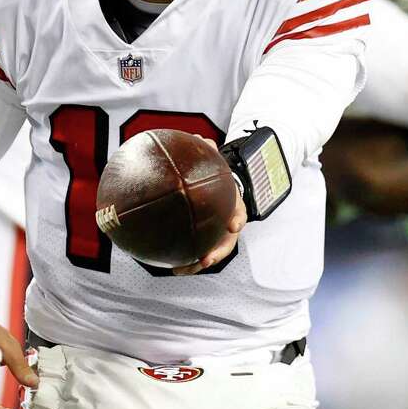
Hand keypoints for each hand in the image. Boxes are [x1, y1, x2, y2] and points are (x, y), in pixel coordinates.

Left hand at [174, 145, 246, 275]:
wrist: (219, 192)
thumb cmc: (216, 179)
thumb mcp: (215, 166)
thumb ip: (209, 153)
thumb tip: (201, 138)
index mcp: (233, 207)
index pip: (239, 212)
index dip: (236, 218)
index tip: (233, 224)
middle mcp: (227, 226)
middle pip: (226, 242)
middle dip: (217, 252)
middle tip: (206, 260)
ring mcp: (216, 236)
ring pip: (210, 253)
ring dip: (196, 264)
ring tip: (181, 270)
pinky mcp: (203, 242)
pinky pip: (194, 252)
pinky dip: (184, 260)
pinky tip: (168, 266)